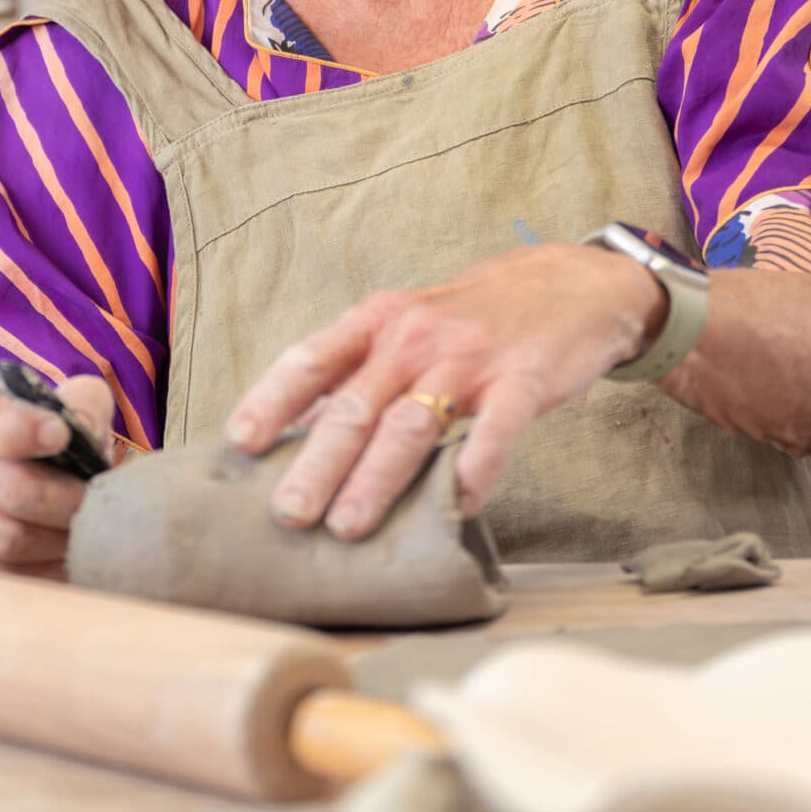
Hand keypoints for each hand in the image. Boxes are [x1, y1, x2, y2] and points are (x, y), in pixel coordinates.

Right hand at [0, 367, 116, 575]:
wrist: (11, 474)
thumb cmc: (47, 436)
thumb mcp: (68, 404)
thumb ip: (83, 405)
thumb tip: (79, 435)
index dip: (28, 430)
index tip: (61, 437)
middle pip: (13, 490)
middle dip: (67, 502)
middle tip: (95, 505)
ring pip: (10, 540)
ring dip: (59, 541)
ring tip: (82, 532)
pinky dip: (41, 573)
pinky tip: (59, 558)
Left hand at [222, 243, 664, 540]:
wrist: (569, 285)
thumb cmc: (472, 319)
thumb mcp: (407, 325)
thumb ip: (357, 370)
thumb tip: (294, 429)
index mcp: (379, 320)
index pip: (313, 358)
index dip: (272, 399)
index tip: (240, 443)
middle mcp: (416, 337)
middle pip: (356, 405)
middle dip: (317, 463)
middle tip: (288, 513)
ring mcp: (470, 358)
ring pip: (412, 423)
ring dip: (376, 479)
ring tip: (347, 527)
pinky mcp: (524, 378)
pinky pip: (496, 428)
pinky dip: (474, 468)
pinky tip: (459, 505)